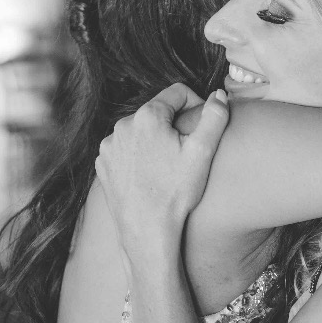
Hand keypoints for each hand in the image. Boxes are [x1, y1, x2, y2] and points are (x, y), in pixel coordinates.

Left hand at [95, 83, 228, 265]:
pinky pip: (125, 149)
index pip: (177, 93)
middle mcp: (122, 125)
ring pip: (140, 131)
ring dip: (155, 140)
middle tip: (186, 153)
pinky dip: (138, 156)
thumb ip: (214, 116)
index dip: (196, 105)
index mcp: (147, 116)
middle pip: (157, 112)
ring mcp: (109, 146)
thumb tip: (219, 95)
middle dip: (173, 126)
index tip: (202, 128)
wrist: (146, 230)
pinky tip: (150, 176)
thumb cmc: (176, 193)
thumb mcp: (203, 151)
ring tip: (167, 167)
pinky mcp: (103, 163)